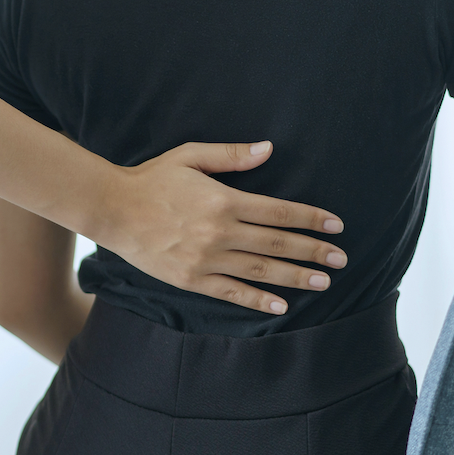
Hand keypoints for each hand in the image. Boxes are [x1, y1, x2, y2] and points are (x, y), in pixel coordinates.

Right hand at [90, 141, 347, 315]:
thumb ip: (231, 155)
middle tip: (341, 259)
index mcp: (223, 200)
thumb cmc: (151, 178)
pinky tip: (280, 306)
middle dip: (313, 251)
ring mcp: (206, 258)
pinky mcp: (192, 279)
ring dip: (294, 276)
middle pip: (277, 243)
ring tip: (323, 281)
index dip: (311, 218)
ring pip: (260, 270)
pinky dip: (257, 300)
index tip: (336, 226)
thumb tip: (269, 149)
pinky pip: (232, 293)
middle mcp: (219, 232)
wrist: (112, 209)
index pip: (279, 212)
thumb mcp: (190, 156)